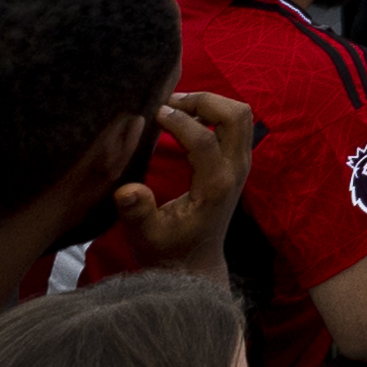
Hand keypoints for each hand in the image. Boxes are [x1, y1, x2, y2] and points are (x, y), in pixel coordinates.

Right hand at [121, 89, 261, 269]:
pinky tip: (185, 118)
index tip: (154, 113)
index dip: (180, 120)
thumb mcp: (145, 237)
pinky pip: (236, 125)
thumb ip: (137, 213)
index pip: (205, 139)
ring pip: (240, 116)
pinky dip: (214, 113)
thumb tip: (126, 189)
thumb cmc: (168, 251)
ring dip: (211, 104)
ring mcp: (240, 166)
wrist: (194, 265)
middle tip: (168, 103)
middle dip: (203, 101)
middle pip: (236, 116)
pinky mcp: (237, 164)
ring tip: (175, 107)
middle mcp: (235, 171)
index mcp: (215, 187)